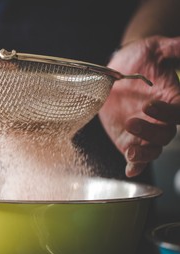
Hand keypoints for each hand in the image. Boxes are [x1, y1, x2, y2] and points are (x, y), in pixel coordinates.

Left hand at [99, 36, 179, 176]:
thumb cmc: (140, 57)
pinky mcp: (127, 138)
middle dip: (151, 132)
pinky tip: (130, 169)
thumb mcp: (156, 47)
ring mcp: (144, 131)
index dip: (170, 113)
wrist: (116, 69)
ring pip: (153, 149)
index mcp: (172, 98)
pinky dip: (135, 165)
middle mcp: (161, 118)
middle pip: (166, 135)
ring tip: (130, 151)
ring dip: (144, 153)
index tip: (151, 105)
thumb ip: (175, 47)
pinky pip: (135, 156)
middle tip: (132, 120)